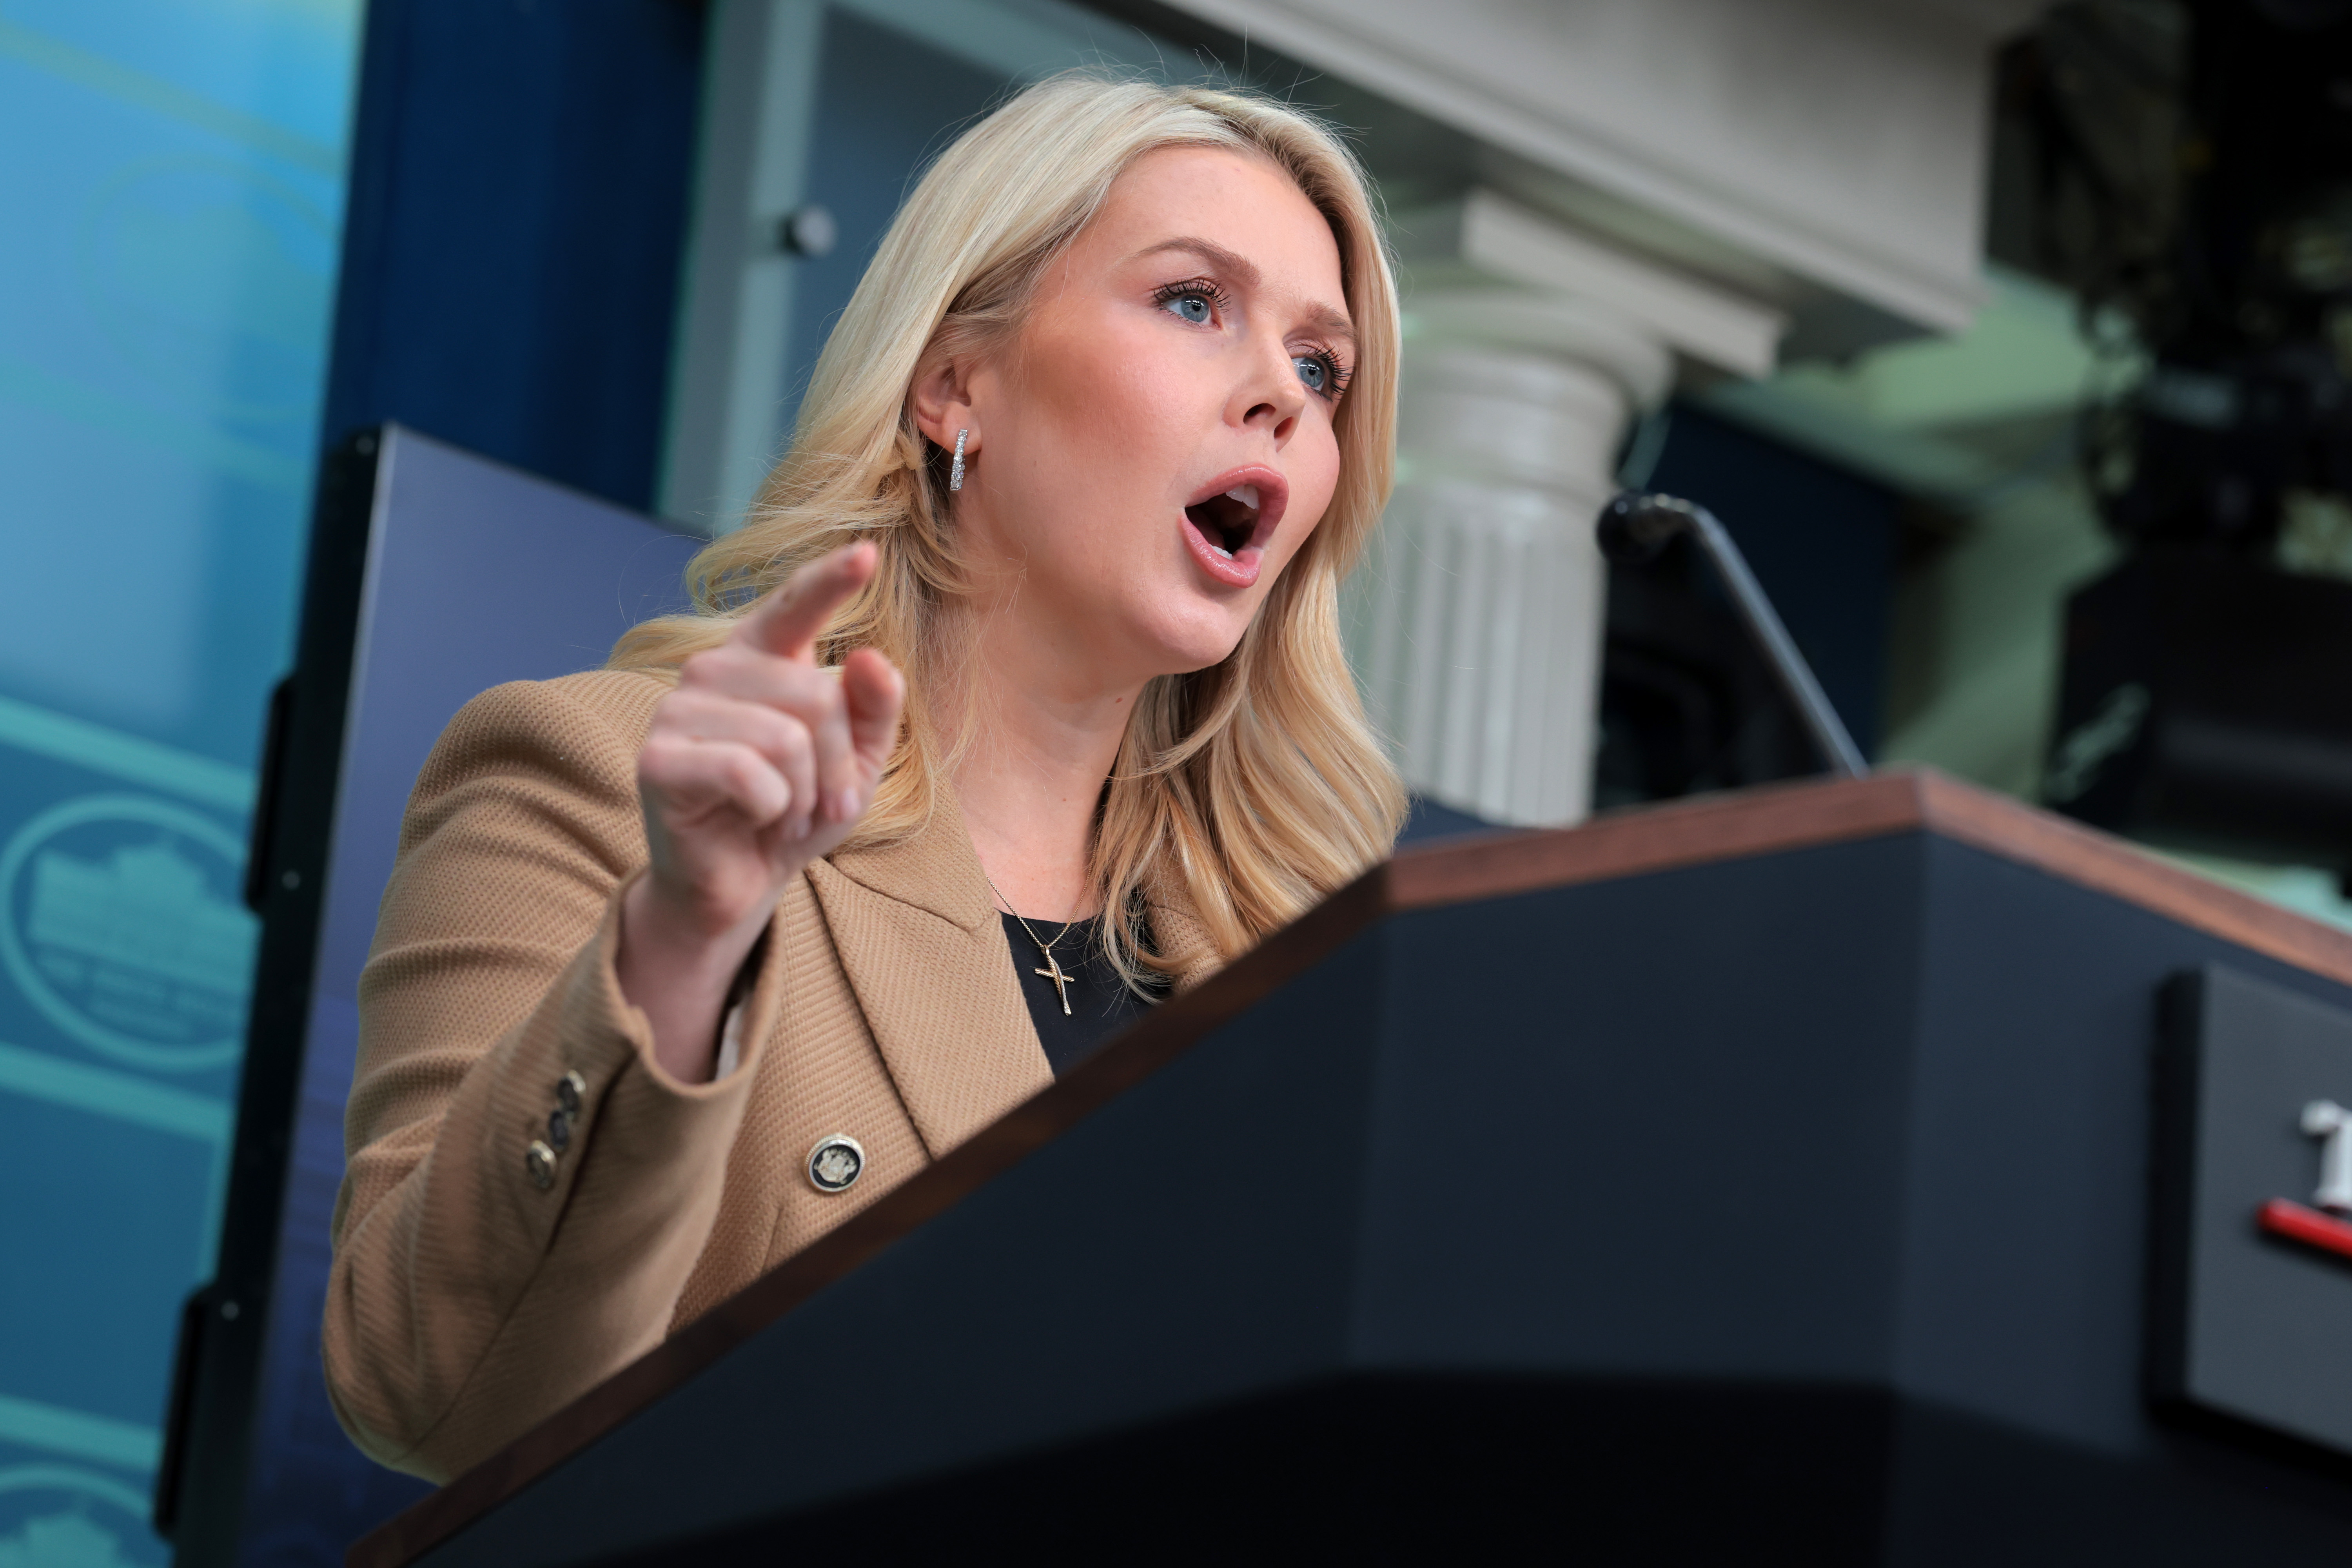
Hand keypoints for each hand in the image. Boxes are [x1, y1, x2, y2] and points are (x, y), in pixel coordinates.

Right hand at [618, 542, 903, 1080]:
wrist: (739, 883)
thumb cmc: (796, 811)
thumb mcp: (855, 763)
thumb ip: (873, 709)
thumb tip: (871, 657)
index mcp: (761, 658)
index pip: (794, 605)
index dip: (828, 579)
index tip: (866, 553)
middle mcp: (714, 668)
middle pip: (817, 696)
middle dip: (838, 764)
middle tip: (820, 803)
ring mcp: (678, 709)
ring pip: (787, 739)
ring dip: (803, 795)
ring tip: (782, 814)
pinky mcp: (658, 758)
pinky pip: (749, 773)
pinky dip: (770, 810)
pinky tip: (751, 820)